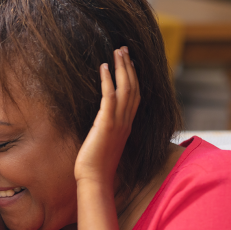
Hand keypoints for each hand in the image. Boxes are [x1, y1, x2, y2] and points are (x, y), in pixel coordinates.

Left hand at [75, 47, 139, 185]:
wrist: (94, 180)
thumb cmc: (96, 166)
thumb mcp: (104, 143)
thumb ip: (106, 130)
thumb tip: (100, 123)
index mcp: (127, 125)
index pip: (135, 96)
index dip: (134, 77)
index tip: (129, 62)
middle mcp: (126, 122)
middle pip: (134, 87)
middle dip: (129, 66)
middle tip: (124, 49)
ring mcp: (118, 123)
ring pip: (126, 89)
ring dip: (121, 68)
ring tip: (117, 51)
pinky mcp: (107, 125)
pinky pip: (110, 97)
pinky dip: (108, 80)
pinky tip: (103, 67)